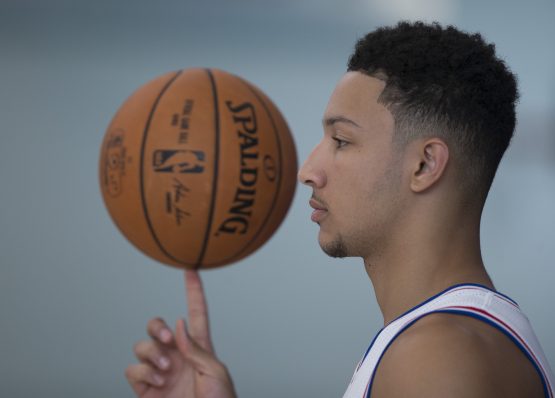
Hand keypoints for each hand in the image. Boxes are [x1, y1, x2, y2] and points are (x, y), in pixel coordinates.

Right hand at [125, 270, 236, 397]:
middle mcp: (177, 355)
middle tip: (167, 338)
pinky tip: (157, 382)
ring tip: (166, 370)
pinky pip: (132, 369)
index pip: (196, 313)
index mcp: (199, 348)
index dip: (194, 291)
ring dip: (152, 354)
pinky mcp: (145, 388)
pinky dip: (142, 372)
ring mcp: (159, 371)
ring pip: (141, 346)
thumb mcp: (215, 372)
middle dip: (156, 327)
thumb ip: (196, 348)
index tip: (191, 268)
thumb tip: (180, 323)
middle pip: (156, 326)